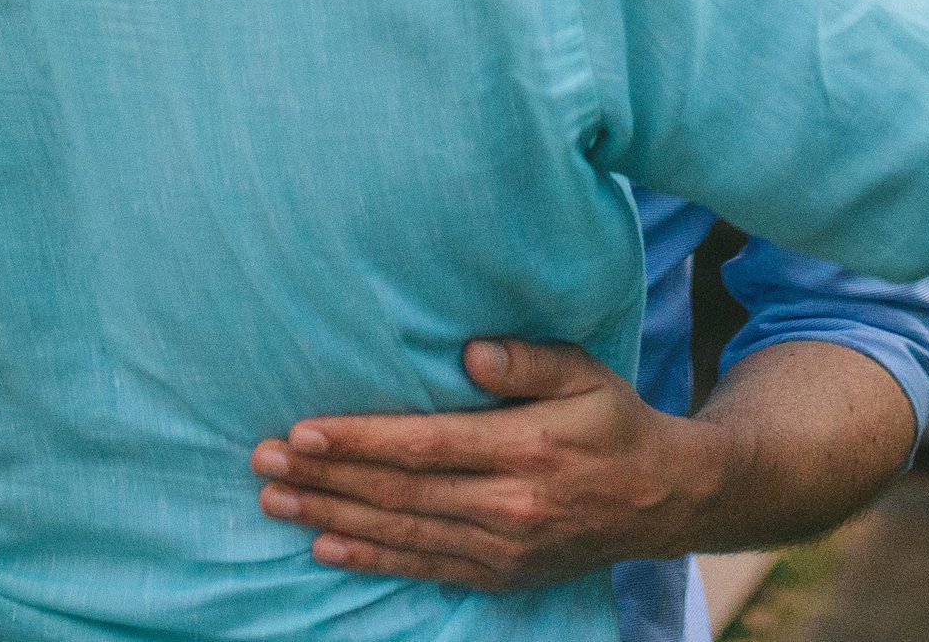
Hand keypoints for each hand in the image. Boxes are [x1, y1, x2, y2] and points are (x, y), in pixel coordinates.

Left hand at [251, 340, 724, 591]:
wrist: (665, 499)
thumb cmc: (613, 421)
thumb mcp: (584, 373)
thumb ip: (528, 360)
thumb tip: (469, 353)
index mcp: (527, 450)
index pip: (425, 446)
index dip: (360, 441)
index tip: (302, 432)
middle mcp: (510, 506)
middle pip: (400, 493)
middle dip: (326, 478)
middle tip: (264, 464)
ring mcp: (504, 549)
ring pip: (402, 533)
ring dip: (332, 519)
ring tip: (276, 501)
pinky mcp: (502, 575)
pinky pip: (425, 568)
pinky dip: (372, 559)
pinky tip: (327, 547)